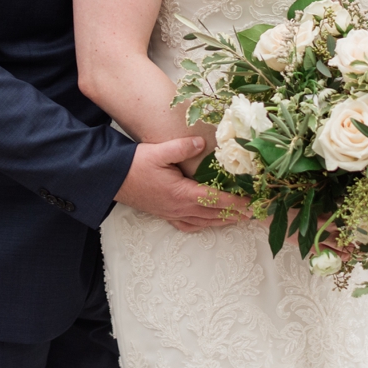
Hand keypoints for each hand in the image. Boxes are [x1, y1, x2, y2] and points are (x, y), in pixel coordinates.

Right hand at [114, 137, 248, 231]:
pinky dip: (204, 225)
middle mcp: (180, 208)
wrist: (112, 180)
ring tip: (239, 218)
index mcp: (182, 194)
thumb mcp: (158, 152)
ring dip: (223, 221)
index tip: (253, 203)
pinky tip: (208, 222)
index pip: (217, 199)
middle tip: (254, 213)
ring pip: (204, 222)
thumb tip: (202, 142)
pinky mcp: (165, 215)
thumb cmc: (134, 165)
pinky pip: (189, 225)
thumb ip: (181, 147)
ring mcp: (173, 214)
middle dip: (236, 214)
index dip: (237, 202)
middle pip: (215, 214)